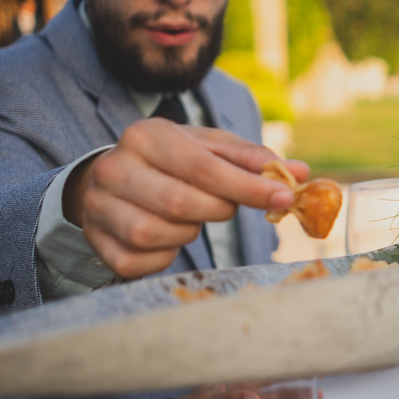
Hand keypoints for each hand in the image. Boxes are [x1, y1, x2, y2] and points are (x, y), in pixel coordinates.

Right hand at [64, 119, 308, 278]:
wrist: (111, 181)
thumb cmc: (173, 163)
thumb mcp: (211, 149)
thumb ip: (254, 160)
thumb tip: (301, 172)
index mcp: (145, 136)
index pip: (203, 167)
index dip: (248, 186)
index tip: (286, 197)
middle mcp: (114, 168)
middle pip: (181, 203)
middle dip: (219, 210)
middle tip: (228, 207)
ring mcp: (99, 206)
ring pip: (158, 234)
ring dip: (189, 232)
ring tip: (190, 218)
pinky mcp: (97, 242)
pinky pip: (141, 262)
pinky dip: (165, 255)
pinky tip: (167, 236)